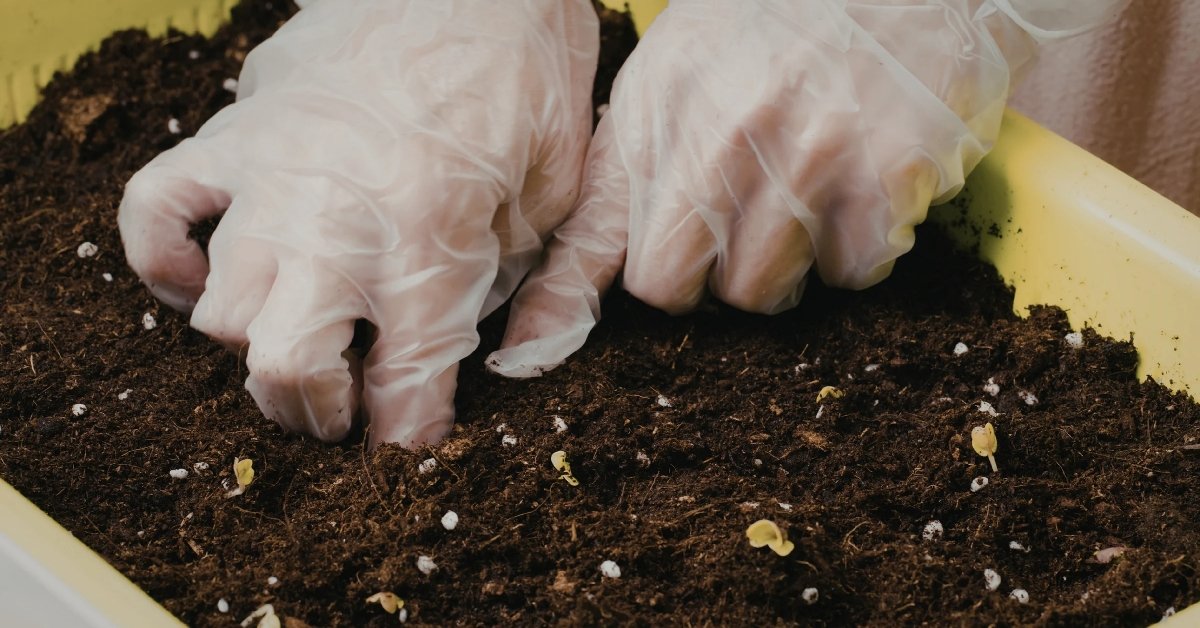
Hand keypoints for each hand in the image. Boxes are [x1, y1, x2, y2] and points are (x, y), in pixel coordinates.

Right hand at [118, 0, 597, 445]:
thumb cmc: (524, 75)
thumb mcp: (556, 190)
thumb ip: (526, 284)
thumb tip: (506, 356)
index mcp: (428, 244)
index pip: (404, 386)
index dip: (406, 434)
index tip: (409, 438)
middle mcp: (336, 226)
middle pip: (282, 369)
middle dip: (313, 413)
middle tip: (343, 408)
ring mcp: (272, 180)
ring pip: (219, 313)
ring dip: (255, 350)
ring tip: (297, 340)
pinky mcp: (235, 135)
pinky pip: (156, 209)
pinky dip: (163, 259)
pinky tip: (202, 280)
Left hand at [487, 0, 1126, 377]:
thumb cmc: (778, 14)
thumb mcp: (682, 63)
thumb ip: (640, 150)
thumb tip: (604, 250)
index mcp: (656, 111)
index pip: (589, 236)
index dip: (555, 306)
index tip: (523, 358)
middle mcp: (718, 141)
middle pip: (670, 287)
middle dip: (695, 279)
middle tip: (731, 236)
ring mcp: (802, 161)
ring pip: (759, 293)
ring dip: (780, 266)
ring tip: (803, 198)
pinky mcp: (883, 177)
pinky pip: (851, 270)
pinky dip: (856, 247)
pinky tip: (859, 188)